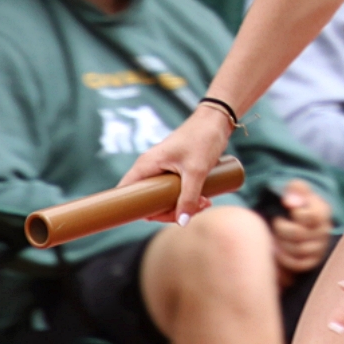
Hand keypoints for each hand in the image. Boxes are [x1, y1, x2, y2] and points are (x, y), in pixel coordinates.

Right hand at [117, 104, 231, 224]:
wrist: (217, 121)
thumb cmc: (203, 139)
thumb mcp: (196, 171)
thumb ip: (189, 197)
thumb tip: (182, 222)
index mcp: (146, 165)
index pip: (126, 193)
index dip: (138, 210)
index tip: (163, 216)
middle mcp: (150, 167)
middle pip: (149, 200)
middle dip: (171, 210)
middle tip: (195, 209)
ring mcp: (163, 169)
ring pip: (164, 197)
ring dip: (183, 205)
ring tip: (206, 202)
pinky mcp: (176, 169)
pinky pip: (175, 190)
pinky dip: (187, 197)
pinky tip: (205, 199)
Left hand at [271, 178, 333, 278]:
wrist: (297, 219)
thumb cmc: (296, 202)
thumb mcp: (296, 190)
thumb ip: (295, 189)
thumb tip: (289, 202)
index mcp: (323, 212)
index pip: (311, 216)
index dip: (294, 214)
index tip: (285, 207)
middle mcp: (325, 230)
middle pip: (299, 234)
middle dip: (281, 228)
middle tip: (275, 222)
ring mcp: (320, 247)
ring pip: (298, 250)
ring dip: (281, 243)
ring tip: (274, 235)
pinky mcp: (313, 261)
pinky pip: (299, 264)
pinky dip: (284, 258)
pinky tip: (276, 249)